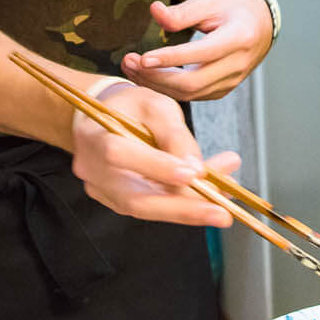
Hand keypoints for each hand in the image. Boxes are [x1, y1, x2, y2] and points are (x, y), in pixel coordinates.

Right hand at [69, 81, 239, 225]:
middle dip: (183, 208)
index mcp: (94, 136)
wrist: (104, 118)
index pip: (119, 154)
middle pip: (136, 198)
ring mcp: (103, 191)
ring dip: (190, 208)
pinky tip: (214, 194)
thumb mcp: (156, 105)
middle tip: (222, 214)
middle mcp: (92, 170)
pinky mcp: (118, 201)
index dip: (156, 166)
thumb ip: (174, 134)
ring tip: (227, 201)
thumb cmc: (131, 107)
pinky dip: (184, 204)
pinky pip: (153, 206)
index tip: (192, 174)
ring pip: (148, 207)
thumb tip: (196, 169)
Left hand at [119, 0, 274, 100]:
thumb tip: (154, 11)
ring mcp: (231, 82)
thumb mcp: (209, 1)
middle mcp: (237, 65)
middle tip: (128, 62)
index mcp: (239, 38)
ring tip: (131, 68)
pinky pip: (192, 96)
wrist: (259, 27)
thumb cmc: (230, 10)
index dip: (170, 59)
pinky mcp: (222, 90)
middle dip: (156, 77)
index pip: (201, 54)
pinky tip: (147, 77)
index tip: (142, 57)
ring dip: (156, 84)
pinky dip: (166, 89)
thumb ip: (182, 11)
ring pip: (189, 93)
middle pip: (192, 83)